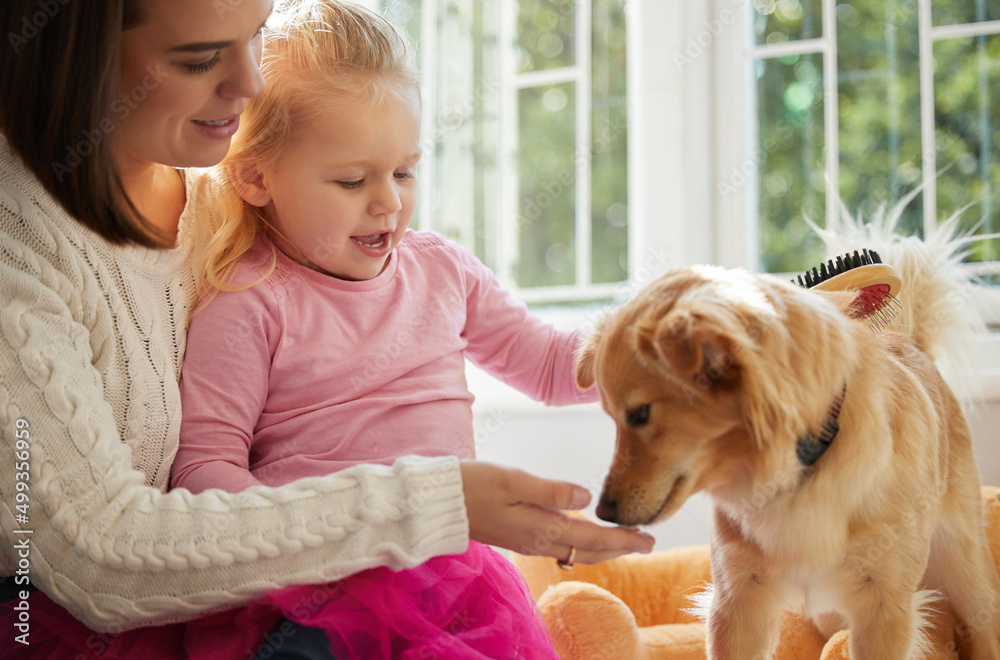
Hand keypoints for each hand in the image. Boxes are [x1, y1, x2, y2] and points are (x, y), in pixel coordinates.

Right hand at [460, 461, 654, 563]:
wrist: (439, 504)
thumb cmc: (474, 485)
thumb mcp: (513, 481)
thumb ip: (550, 490)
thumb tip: (585, 496)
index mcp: (541, 528)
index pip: (592, 537)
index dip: (622, 539)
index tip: (648, 538)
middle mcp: (538, 541)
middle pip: (587, 550)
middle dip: (618, 547)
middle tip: (646, 542)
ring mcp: (528, 541)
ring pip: (574, 550)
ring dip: (601, 547)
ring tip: (622, 540)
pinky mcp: (519, 536)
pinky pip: (560, 546)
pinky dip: (580, 543)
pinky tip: (582, 535)